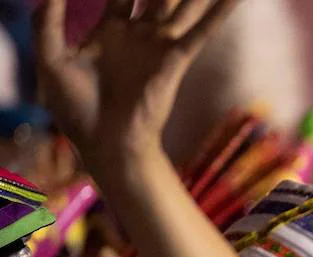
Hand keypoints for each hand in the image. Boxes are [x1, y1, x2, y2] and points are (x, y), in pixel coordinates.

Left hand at [35, 0, 241, 165]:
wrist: (104, 142)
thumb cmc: (77, 109)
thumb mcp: (52, 59)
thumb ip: (48, 22)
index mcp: (111, 32)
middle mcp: (139, 35)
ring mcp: (159, 47)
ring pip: (181, 6)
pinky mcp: (174, 61)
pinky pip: (200, 33)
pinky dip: (218, 14)